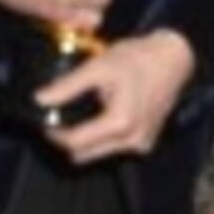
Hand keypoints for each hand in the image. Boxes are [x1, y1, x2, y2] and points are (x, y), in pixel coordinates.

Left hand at [39, 32, 193, 165]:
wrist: (173, 59)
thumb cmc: (138, 59)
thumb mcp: (97, 67)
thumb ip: (67, 86)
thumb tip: (40, 99)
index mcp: (120, 124)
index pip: (74, 143)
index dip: (54, 134)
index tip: (45, 121)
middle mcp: (132, 141)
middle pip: (84, 154)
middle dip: (67, 140)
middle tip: (59, 118)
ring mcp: (141, 145)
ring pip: (98, 153)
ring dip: (85, 139)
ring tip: (82, 113)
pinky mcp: (146, 143)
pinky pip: (115, 148)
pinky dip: (103, 137)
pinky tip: (103, 115)